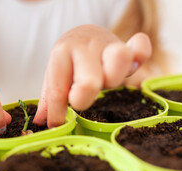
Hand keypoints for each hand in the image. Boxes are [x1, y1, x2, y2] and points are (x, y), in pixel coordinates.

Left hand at [33, 25, 151, 127]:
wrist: (84, 34)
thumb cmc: (69, 62)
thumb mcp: (55, 75)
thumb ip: (49, 97)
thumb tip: (40, 122)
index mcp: (62, 53)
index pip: (58, 89)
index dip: (57, 113)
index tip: (56, 124)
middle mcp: (85, 47)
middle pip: (90, 81)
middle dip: (84, 98)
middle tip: (79, 102)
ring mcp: (108, 45)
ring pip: (118, 60)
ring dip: (113, 80)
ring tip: (106, 84)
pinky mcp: (129, 45)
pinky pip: (141, 48)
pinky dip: (140, 57)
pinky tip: (134, 68)